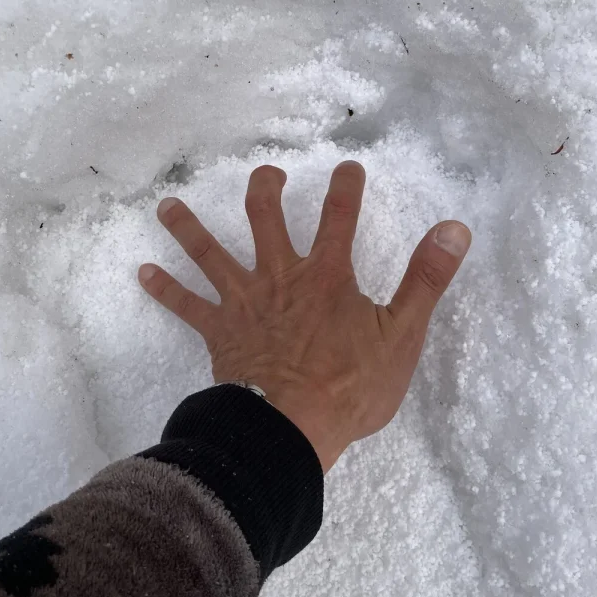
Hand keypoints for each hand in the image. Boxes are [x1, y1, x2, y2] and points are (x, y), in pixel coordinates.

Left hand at [138, 161, 470, 472]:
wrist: (292, 429)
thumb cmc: (350, 386)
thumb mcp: (402, 333)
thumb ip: (426, 278)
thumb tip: (455, 228)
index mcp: (327, 275)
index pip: (340, 217)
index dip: (346, 188)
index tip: (348, 166)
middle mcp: (280, 276)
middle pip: (266, 219)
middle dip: (266, 190)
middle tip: (268, 173)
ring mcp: (245, 302)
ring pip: (212, 253)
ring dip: (190, 228)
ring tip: (168, 205)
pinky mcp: (219, 332)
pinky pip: (186, 306)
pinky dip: (164, 289)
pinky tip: (142, 272)